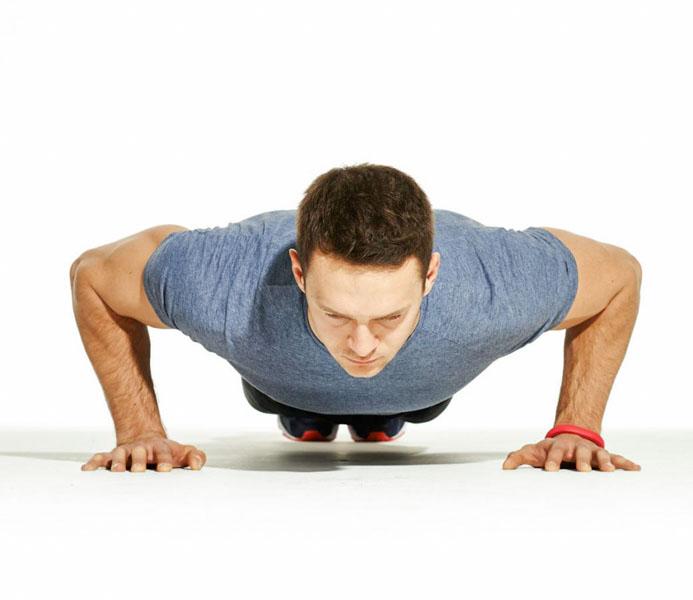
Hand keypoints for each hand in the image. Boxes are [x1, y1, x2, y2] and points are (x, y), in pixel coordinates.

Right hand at [81, 434, 206, 472]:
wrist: (147, 441)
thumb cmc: (168, 452)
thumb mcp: (184, 453)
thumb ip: (196, 457)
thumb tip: (198, 465)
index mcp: (159, 448)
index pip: (163, 452)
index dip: (165, 459)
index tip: (166, 469)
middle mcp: (140, 449)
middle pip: (139, 452)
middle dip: (139, 460)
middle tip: (139, 470)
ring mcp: (125, 452)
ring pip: (119, 455)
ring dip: (117, 462)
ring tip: (116, 471)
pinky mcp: (112, 457)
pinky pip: (101, 458)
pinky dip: (94, 462)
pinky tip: (87, 469)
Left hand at [502, 433, 640, 471]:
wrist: (570, 435)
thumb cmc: (550, 449)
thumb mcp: (534, 452)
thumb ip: (519, 457)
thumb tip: (504, 468)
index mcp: (559, 447)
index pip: (554, 452)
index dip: (552, 460)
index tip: (549, 470)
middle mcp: (577, 448)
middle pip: (580, 452)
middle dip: (581, 460)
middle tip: (582, 469)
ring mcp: (591, 451)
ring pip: (599, 454)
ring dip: (605, 461)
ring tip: (609, 470)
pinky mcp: (604, 456)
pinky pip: (616, 458)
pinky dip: (625, 463)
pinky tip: (635, 468)